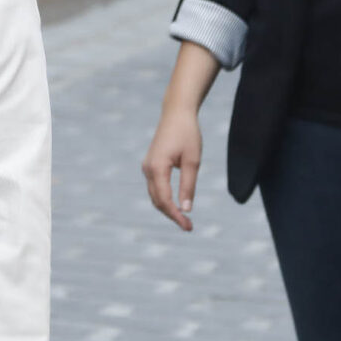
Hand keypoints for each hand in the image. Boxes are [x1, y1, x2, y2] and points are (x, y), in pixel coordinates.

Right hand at [142, 107, 204, 231]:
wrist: (176, 113)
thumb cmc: (187, 134)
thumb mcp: (192, 161)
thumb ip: (188, 185)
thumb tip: (186, 209)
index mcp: (157, 168)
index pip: (165, 200)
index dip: (176, 216)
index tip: (188, 226)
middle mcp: (148, 169)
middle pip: (157, 201)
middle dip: (172, 215)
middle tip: (189, 226)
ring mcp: (147, 167)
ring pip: (155, 195)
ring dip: (167, 208)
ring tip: (184, 218)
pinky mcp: (151, 165)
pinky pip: (156, 187)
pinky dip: (164, 198)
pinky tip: (176, 204)